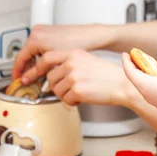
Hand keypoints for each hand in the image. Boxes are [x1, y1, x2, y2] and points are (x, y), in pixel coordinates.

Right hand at [11, 24, 110, 79]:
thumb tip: (26, 79)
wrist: (90, 36)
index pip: (20, 58)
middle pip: (25, 54)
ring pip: (32, 52)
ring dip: (34, 63)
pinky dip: (40, 57)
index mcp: (35, 38)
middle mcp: (36, 32)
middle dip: (26, 68)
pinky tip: (45, 66)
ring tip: (36, 75)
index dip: (17, 72)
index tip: (16, 80)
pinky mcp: (49, 32)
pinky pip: (39, 47)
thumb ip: (38, 71)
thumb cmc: (76, 44)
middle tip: (26, 80)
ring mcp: (42, 31)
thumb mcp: (54, 62)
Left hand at [21, 49, 135, 106]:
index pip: (46, 58)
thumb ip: (69, 63)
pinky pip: (65, 99)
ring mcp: (73, 76)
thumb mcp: (87, 61)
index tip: (33, 75)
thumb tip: (52, 73)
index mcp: (74, 53)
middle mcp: (72, 63)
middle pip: (50, 77)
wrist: (123, 84)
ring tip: (80, 92)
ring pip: (56, 90)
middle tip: (68, 89)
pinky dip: (73, 102)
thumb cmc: (108, 75)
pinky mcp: (77, 90)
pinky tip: (83, 98)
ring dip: (65, 95)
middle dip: (56, 86)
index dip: (38, 68)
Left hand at [121, 52, 156, 117]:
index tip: (126, 53)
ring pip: (144, 83)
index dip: (126, 61)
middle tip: (138, 56)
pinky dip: (152, 80)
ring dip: (145, 73)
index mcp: (143, 85)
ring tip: (151, 64)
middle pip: (136, 77)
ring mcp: (153, 99)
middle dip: (136, 66)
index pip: (129, 71)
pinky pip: (152, 89)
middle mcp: (145, 93)